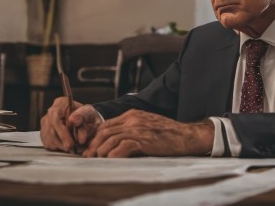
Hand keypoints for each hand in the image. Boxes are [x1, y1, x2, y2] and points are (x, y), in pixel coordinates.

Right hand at [40, 96, 101, 152]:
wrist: (87, 122)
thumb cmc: (87, 117)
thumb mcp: (89, 113)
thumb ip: (82, 116)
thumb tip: (73, 121)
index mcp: (61, 103)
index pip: (55, 117)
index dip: (62, 132)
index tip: (71, 143)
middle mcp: (51, 111)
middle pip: (51, 129)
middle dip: (62, 141)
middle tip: (71, 148)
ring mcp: (45, 122)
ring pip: (48, 137)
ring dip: (59, 145)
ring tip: (70, 146)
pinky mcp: (44, 132)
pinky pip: (47, 142)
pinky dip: (56, 146)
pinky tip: (64, 144)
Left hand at [82, 109, 213, 157]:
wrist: (185, 135)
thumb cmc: (168, 133)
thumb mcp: (146, 124)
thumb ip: (132, 128)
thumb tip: (115, 141)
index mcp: (132, 115)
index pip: (106, 124)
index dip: (95, 137)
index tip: (90, 148)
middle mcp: (133, 119)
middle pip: (105, 131)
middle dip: (94, 145)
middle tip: (89, 156)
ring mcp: (138, 129)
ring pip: (111, 139)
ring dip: (102, 151)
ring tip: (99, 160)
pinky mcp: (144, 139)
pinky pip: (124, 146)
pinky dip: (115, 154)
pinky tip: (112, 160)